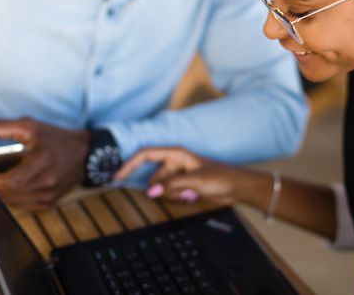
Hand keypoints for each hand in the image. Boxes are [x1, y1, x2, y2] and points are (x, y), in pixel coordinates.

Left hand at [0, 117, 89, 210]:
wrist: (84, 153)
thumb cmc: (55, 138)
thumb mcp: (28, 125)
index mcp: (43, 162)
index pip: (10, 181)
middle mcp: (48, 182)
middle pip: (9, 194)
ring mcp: (49, 196)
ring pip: (13, 202)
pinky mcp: (49, 203)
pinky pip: (22, 205)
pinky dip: (11, 198)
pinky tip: (6, 187)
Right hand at [113, 147, 241, 204]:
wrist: (237, 187)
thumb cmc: (221, 177)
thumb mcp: (195, 181)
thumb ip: (171, 184)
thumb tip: (151, 191)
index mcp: (176, 153)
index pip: (146, 155)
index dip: (129, 164)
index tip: (117, 176)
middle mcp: (174, 162)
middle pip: (154, 178)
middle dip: (164, 190)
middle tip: (184, 192)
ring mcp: (177, 175)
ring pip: (161, 190)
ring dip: (174, 196)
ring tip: (192, 194)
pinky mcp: (182, 186)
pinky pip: (170, 195)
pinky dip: (179, 199)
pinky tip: (193, 197)